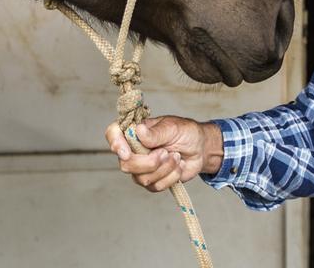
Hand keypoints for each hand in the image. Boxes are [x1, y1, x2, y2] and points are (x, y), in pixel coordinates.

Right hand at [105, 116, 223, 191]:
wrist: (200, 149)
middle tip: (166, 152)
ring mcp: (141, 167)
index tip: (126, 152)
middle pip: (126, 164)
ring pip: (141, 178)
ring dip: (164, 169)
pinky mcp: (152, 180)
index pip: (113, 134)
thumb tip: (139, 131)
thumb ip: (156, 133)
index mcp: (135, 131)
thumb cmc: (186, 133)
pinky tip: (178, 166)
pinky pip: (155, 186)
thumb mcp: (173, 128)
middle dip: (149, 163)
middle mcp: (134, 150)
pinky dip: (171, 177)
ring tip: (176, 156)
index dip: (115, 143)